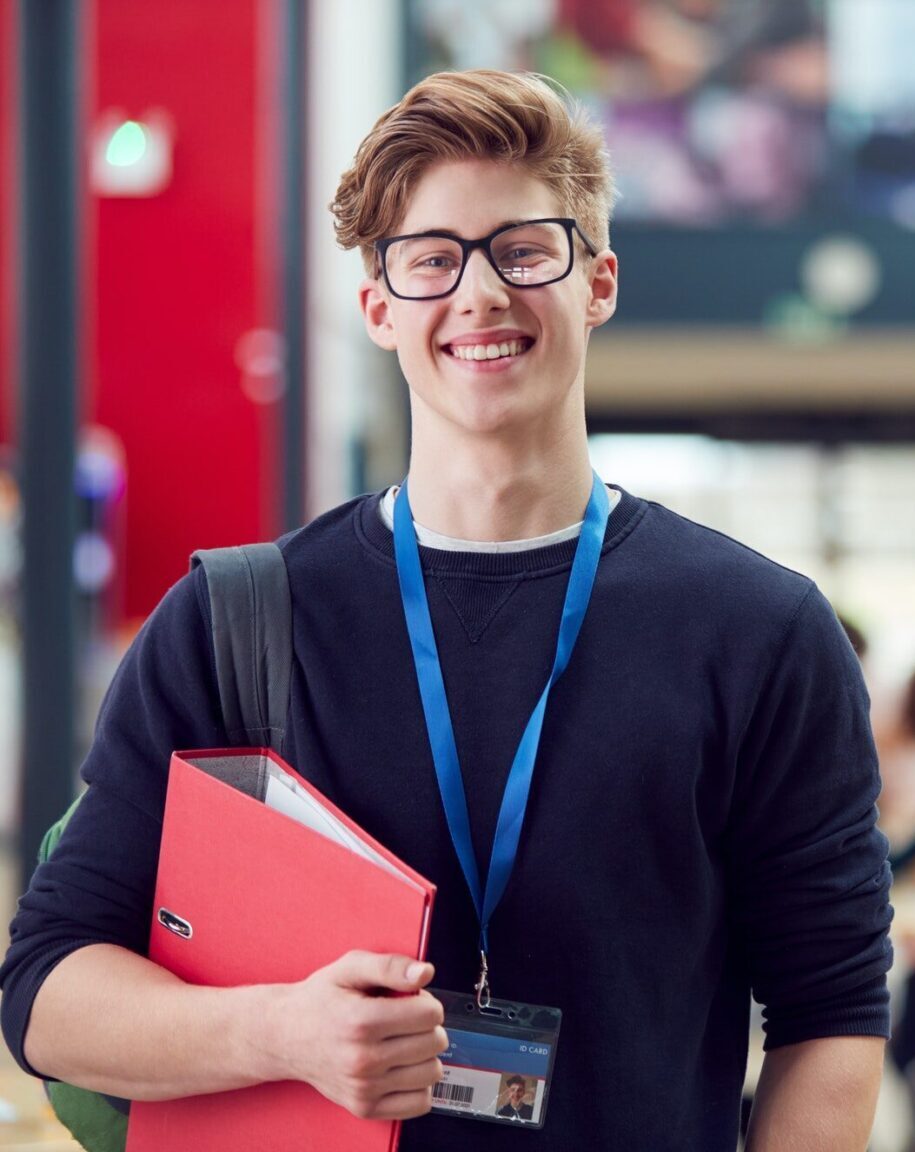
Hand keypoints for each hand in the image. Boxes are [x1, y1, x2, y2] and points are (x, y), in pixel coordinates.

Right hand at [262, 950, 447, 1120]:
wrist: (285, 1036)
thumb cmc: (321, 999)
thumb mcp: (350, 968)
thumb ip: (390, 966)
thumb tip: (426, 973)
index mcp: (361, 1021)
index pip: (430, 1014)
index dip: (425, 1001)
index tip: (409, 1000)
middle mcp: (362, 1059)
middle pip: (434, 1042)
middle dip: (426, 1025)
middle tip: (403, 1019)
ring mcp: (363, 1088)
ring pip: (431, 1072)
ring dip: (424, 1054)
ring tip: (401, 1041)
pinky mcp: (364, 1108)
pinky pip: (419, 1102)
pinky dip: (418, 1083)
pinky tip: (400, 1066)